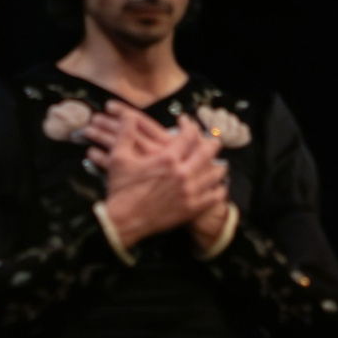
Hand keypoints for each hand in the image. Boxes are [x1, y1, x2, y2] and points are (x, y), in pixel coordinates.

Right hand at [94, 111, 225, 245]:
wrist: (123, 222)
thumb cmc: (121, 190)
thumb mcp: (118, 158)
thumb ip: (125, 134)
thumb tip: (126, 116)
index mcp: (167, 159)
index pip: (188, 135)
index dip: (190, 125)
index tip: (188, 124)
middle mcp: (182, 174)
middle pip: (208, 152)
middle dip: (212, 143)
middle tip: (212, 141)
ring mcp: (189, 192)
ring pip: (215, 174)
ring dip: (218, 166)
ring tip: (217, 164)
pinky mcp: (191, 209)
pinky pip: (214, 197)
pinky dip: (218, 190)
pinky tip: (216, 187)